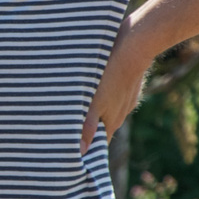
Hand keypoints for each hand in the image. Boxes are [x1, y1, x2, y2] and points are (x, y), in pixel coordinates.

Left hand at [81, 19, 154, 153]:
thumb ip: (87, 125)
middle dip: (85, 131)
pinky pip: (111, 96)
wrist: (134, 46)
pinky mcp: (126, 86)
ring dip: (92, 112)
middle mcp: (120, 114)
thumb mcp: (94, 101)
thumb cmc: (110, 74)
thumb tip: (82, 150)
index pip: (98, 144)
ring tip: (73, 106)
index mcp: (111, 122)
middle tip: (64, 128)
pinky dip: (100, 96)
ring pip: (105, 111)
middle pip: (100, 128)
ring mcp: (125, 99)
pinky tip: (91, 87)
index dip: (86, 149)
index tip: (70, 152)